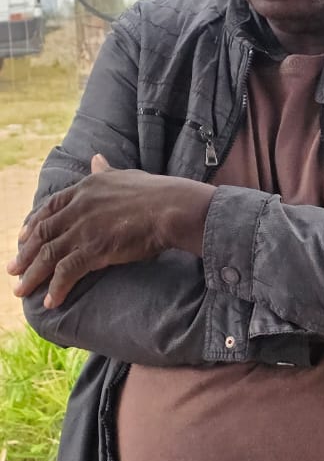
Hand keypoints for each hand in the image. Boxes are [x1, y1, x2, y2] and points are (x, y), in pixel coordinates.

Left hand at [7, 155, 213, 307]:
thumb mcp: (123, 174)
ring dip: (31, 275)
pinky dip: (56, 288)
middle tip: (12, 269)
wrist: (171, 207)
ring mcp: (83, 229)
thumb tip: (96, 158)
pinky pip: (67, 272)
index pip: (49, 208)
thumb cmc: (155, 192)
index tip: (22, 237)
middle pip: (42, 234)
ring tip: (20, 290)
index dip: (33, 224)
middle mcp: (78, 208)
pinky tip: (50, 301)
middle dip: (24, 254)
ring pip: (48, 255)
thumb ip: (105, 170)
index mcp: (84, 189)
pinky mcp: (93, 249)